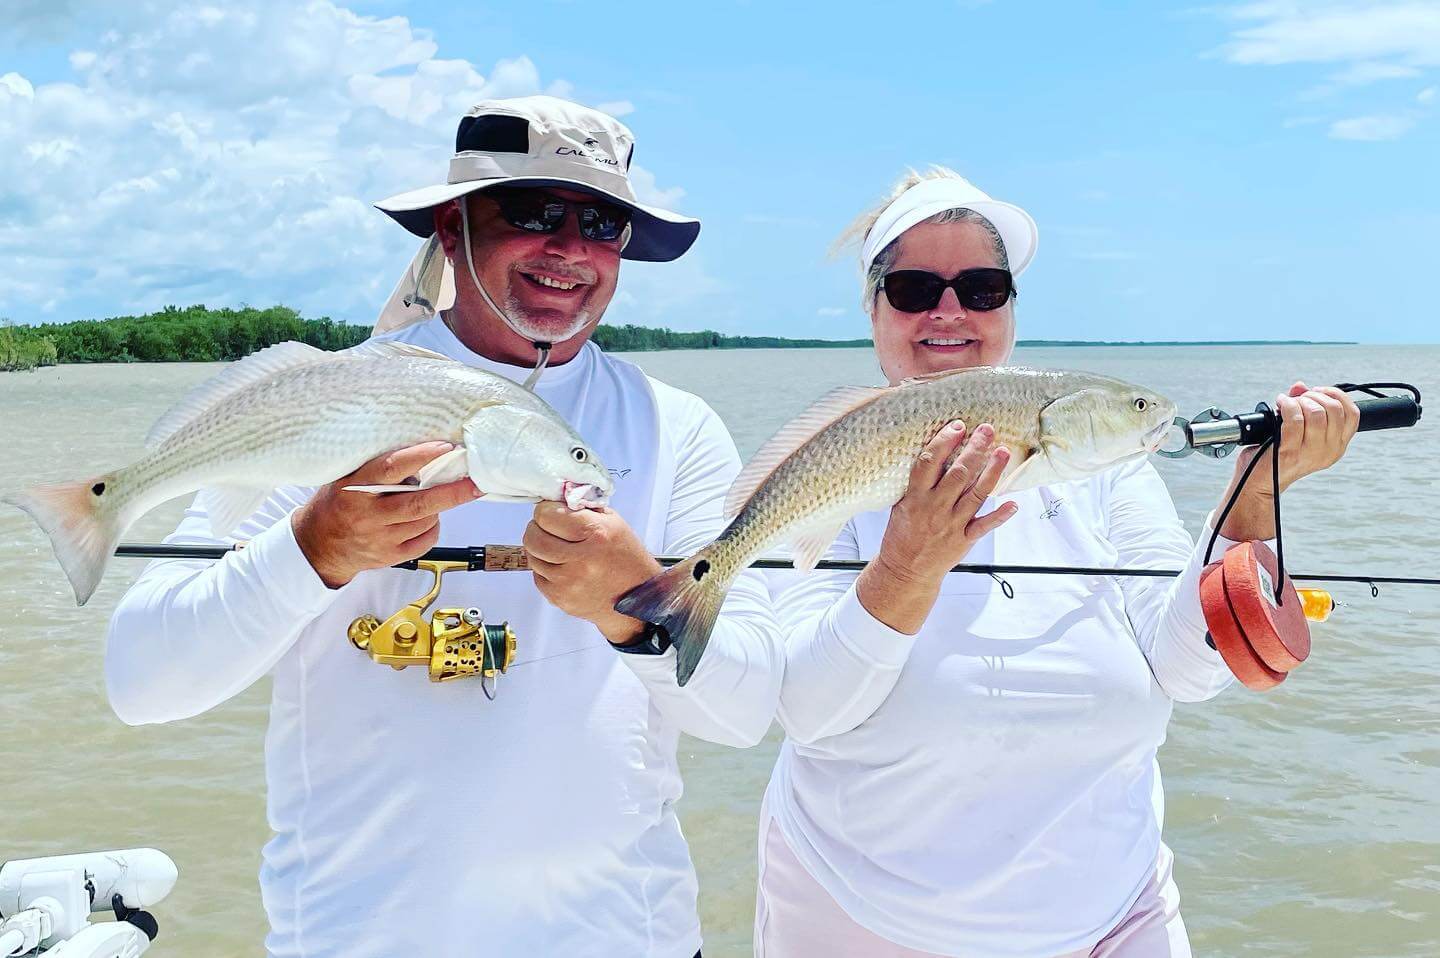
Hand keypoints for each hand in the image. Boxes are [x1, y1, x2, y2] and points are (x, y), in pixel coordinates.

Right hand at [292, 442, 481, 588]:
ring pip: (427, 520)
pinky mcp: (390, 557)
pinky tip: (425, 520)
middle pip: (420, 503)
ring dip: (439, 507)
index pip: (393, 468)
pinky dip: (433, 527)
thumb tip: (425, 453)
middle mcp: (369, 515)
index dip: (422, 456)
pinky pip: (426, 541)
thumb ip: (379, 469)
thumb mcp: (347, 478)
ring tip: (433, 497)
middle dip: (454, 492)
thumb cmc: (338, 503)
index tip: (447, 447)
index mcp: (356, 488)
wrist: (318, 546)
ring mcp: (380, 539)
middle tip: (478, 481)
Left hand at [524, 502, 661, 644]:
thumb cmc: (625, 555)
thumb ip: (582, 506)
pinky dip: (545, 568)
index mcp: (595, 534)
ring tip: (557, 547)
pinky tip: (562, 566)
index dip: (546, 510)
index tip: (552, 511)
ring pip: (532, 557)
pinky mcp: (560, 598)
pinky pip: (537, 577)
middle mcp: (581, 560)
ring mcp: (569, 582)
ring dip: (539, 548)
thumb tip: (553, 498)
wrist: (637, 596)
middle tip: (547, 527)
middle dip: (536, 528)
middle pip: (534, 537)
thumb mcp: (612, 521)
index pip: (546, 515)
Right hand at [859, 421, 1017, 634]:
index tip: (957, 426)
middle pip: (959, 473)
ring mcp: (951, 524)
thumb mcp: (900, 504)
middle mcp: (935, 508)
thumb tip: (935, 454)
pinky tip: (1013, 503)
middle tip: (988, 430)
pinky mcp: (964, 540)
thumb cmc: (902, 534)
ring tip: (1004, 451)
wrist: (906, 571)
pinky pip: (985, 526)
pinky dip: (1000, 515)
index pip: (929, 462)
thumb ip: (918, 484)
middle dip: (975, 448)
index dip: (944, 442)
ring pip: (976, 494)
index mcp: (915, 497)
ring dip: (993, 471)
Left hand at [1217, 382, 1359, 540]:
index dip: (1337, 395)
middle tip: (1298, 398)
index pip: (1352, 414)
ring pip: (1316, 413)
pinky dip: (1286, 405)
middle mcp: (1329, 451)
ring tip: (1287, 403)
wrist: (1257, 482)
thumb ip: (1303, 406)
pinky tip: (1279, 404)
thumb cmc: (1275, 454)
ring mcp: (1311, 453)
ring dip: (1300, 401)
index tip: (1318, 391)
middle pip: (1334, 410)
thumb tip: (1300, 386)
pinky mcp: (1290, 452)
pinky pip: (1295, 419)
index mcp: (1337, 446)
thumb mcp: (1298, 431)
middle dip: (1315, 396)